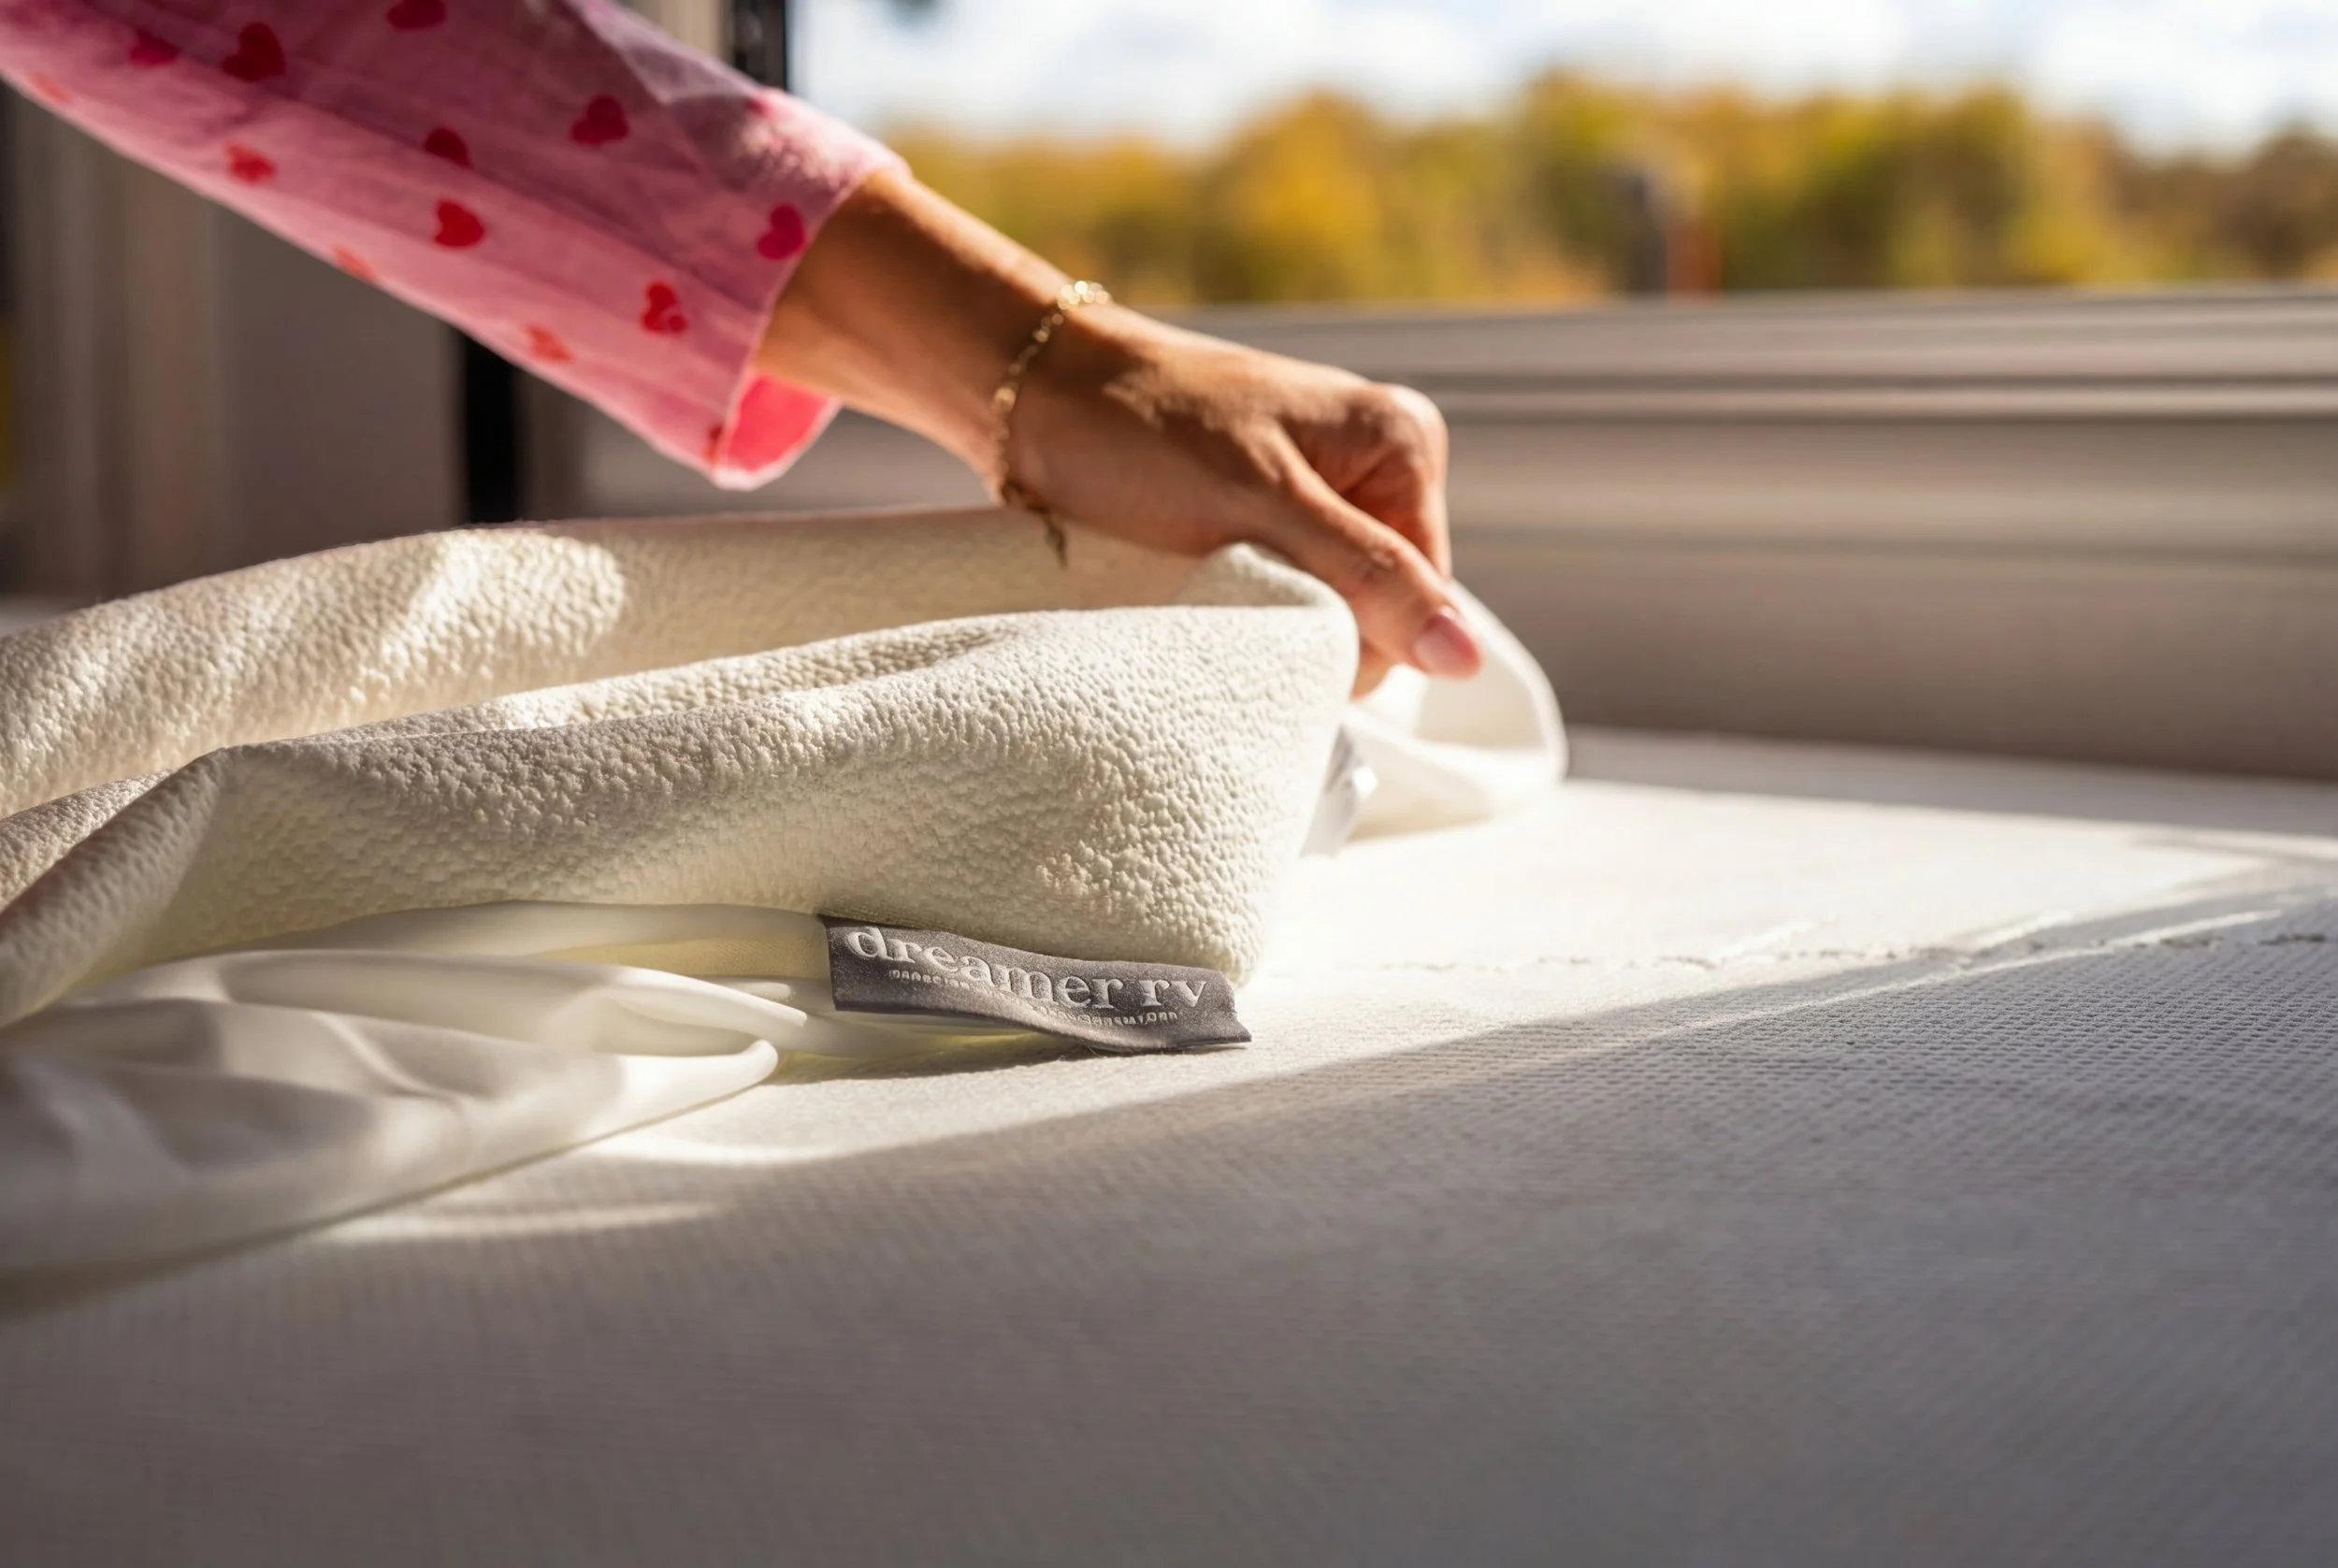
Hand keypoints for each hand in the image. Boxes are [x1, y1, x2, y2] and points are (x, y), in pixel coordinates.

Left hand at [1011, 311, 1478, 689]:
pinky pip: (1288, 589)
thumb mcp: (1262, 511)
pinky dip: (1243, 597)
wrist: (1036, 393)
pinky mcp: (1276, 510)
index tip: (1261, 601)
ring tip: (1202, 569)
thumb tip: (1465, 659)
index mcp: (1404, 444)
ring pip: (1330, 606)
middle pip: (1381, 608)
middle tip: (1224, 578)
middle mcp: (1378, 462)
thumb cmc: (1141, 433)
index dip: (1348, 630)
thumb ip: (1368, 580)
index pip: (1421, 602)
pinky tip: (1197, 572)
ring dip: (1268, 611)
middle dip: (1307, 617)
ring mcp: (1328, 487)